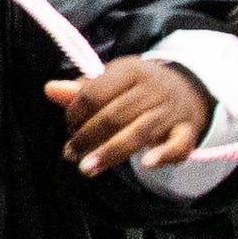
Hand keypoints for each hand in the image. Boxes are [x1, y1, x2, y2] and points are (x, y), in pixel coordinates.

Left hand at [44, 56, 212, 174]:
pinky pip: (179, 144)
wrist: (188, 88)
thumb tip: (49, 89)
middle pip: (114, 115)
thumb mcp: (113, 80)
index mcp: (131, 71)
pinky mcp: (187, 131)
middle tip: (70, 154)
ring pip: (139, 132)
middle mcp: (152, 89)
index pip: (96, 92)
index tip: (68, 127)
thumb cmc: (139, 87)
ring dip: (110, 152)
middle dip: (87, 137)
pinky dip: (164, 154)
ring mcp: (171, 111)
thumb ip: (83, 90)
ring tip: (86, 168)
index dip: (76, 112)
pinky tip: (147, 164)